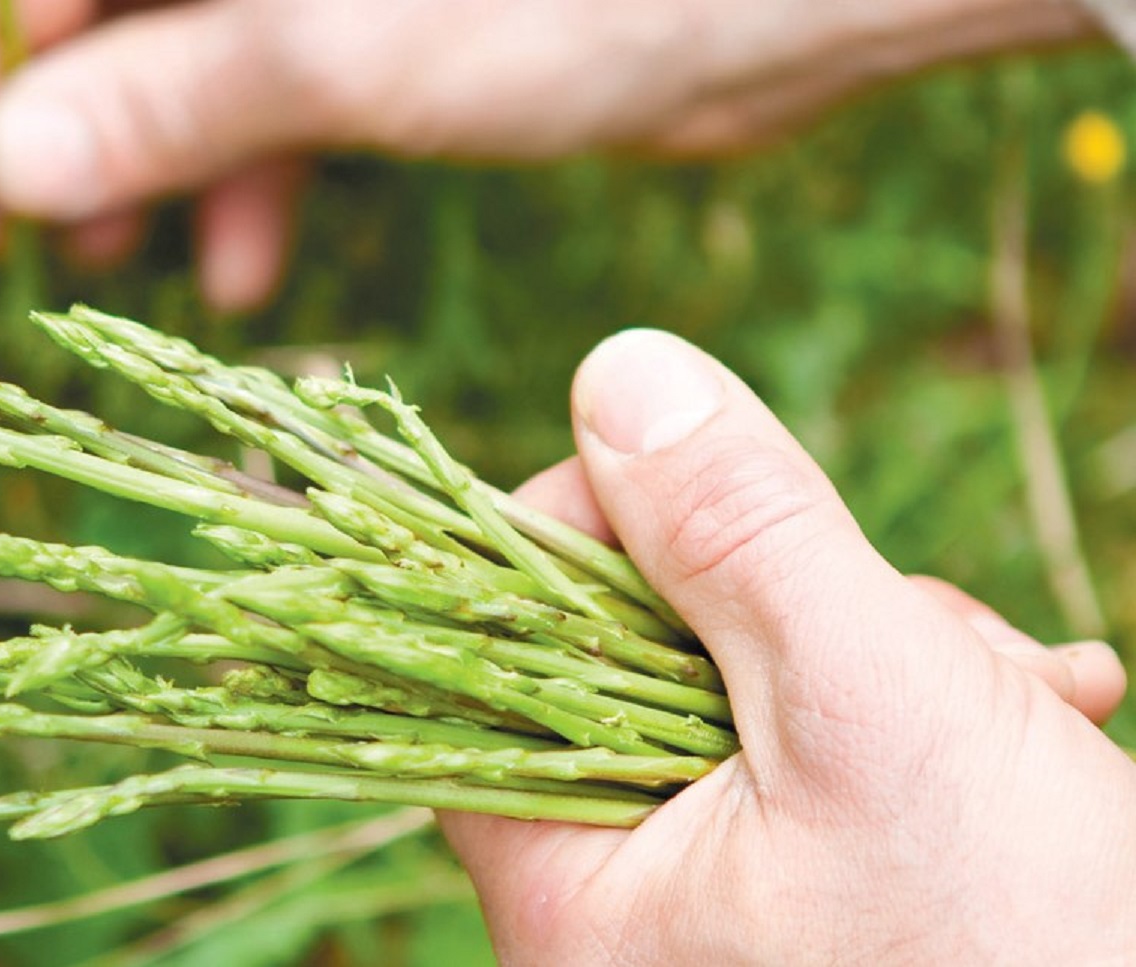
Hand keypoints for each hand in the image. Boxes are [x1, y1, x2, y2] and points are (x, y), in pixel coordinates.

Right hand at [0, 0, 1096, 311]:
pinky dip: (256, 168)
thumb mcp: (349, 51)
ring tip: (128, 268)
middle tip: (36, 243)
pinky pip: (280, 82)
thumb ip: (175, 95)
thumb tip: (9, 164)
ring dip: (157, 159)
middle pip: (112, 3)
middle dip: (72, 122)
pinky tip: (249, 269)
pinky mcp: (392, 15)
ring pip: (195, 49)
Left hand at [437, 329, 1135, 963]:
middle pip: (640, 658)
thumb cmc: (1025, 950)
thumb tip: (621, 377)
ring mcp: (718, 911)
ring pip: (752, 690)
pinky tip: (1037, 721)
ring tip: (1015, 699)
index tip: (697, 479)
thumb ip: (737, 539)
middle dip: (793, 600)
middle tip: (928, 633)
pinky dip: (923, 712)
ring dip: (888, 650)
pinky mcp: (811, 903)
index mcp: (570, 894)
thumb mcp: (870, 711)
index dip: (591, 532)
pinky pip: (822, 754)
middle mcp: (622, 913)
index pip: (497, 651)